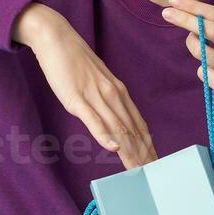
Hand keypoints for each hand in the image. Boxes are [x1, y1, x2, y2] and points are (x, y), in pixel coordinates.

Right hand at [16, 2, 157, 169]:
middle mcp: (114, 95)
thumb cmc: (75, 62)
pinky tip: (113, 148)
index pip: (138, 125)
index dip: (148, 146)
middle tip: (154, 176)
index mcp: (119, 93)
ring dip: (129, 152)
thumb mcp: (97, 83)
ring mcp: (96, 97)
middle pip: (132, 131)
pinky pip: (93, 119)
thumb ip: (106, 102)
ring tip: (139, 170)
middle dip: (143, 155)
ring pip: (118, 129)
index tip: (156, 164)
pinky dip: (104, 135)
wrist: (57, 39)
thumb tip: (112, 120)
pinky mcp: (77, 98)